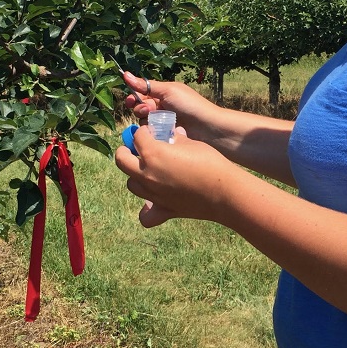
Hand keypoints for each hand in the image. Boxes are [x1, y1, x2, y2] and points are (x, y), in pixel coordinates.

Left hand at [114, 124, 233, 227]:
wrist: (224, 191)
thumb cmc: (210, 163)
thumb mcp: (191, 143)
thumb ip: (175, 140)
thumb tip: (171, 136)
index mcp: (153, 153)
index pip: (138, 137)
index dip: (144, 132)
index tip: (151, 132)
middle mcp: (147, 174)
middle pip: (122, 160)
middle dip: (126, 151)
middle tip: (136, 148)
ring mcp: (153, 194)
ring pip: (131, 184)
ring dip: (135, 175)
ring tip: (148, 171)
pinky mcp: (164, 210)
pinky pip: (146, 215)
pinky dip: (146, 210)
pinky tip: (153, 202)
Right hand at [119, 71, 219, 142]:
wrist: (207, 127)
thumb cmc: (190, 105)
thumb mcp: (168, 91)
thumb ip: (146, 85)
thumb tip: (125, 74)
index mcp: (163, 93)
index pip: (141, 94)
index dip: (134, 97)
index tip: (129, 101)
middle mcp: (162, 107)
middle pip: (140, 108)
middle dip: (141, 109)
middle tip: (149, 111)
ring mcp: (163, 122)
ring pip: (144, 121)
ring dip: (147, 120)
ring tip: (157, 121)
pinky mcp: (165, 135)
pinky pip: (152, 133)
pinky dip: (153, 132)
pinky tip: (159, 132)